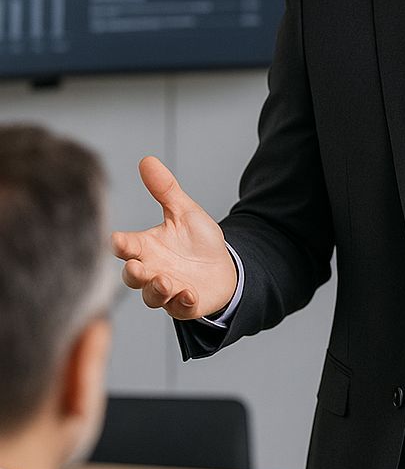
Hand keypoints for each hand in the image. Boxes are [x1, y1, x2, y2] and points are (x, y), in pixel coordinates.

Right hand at [111, 156, 237, 320]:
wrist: (223, 267)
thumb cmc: (197, 241)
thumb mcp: (185, 212)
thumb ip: (165, 190)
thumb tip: (147, 159)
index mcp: (147, 247)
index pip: (126, 246)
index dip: (121, 244)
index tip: (118, 240)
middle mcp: (152, 270)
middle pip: (132, 276)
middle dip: (133, 273)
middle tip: (137, 266)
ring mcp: (167, 289)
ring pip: (152, 296)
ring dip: (157, 290)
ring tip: (166, 281)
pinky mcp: (186, 303)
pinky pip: (180, 308)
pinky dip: (182, 302)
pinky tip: (189, 294)